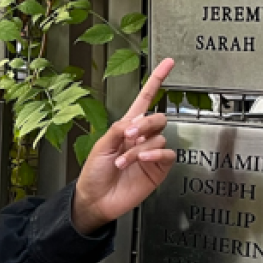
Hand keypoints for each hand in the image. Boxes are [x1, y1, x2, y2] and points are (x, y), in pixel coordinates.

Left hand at [71, 58, 175, 234]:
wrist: (96, 199)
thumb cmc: (94, 173)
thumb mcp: (101, 145)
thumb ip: (119, 129)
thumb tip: (136, 121)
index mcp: (126, 127)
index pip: (145, 99)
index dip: (156, 80)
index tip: (167, 63)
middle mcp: (142, 138)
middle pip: (157, 117)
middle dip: (145, 123)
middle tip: (129, 135)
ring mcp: (151, 153)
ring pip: (159, 137)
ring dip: (139, 148)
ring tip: (124, 161)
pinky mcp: (158, 168)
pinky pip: (168, 153)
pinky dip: (155, 153)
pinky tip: (144, 159)